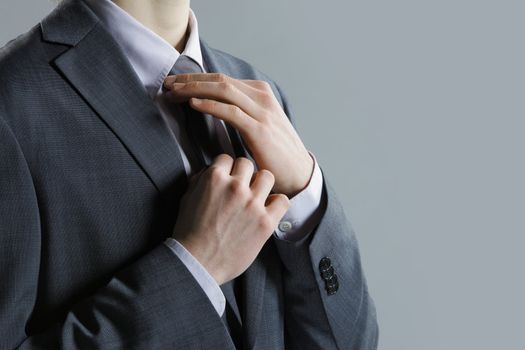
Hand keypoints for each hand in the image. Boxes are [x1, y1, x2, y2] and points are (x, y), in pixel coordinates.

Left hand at [164, 73, 313, 196]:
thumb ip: (240, 112)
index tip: (174, 84)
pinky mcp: (260, 129)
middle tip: (166, 84)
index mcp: (259, 93)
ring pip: (222, 91)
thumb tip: (213, 106)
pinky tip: (193, 104)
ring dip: (194, 89)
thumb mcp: (257, 125)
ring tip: (173, 93)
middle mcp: (261, 97)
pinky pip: (230, 112)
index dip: (195, 79)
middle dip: (190, 80)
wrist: (298, 174)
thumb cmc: (274, 153)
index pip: (221, 79)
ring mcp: (262, 112)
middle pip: (219, 80)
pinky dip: (210, 105)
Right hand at [172, 154, 288, 284]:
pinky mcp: (265, 222)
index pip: (227, 158)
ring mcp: (252, 204)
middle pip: (247, 164)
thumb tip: (209, 171)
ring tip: (256, 196)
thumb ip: (199, 181)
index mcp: (214, 178)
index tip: (227, 178)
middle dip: (243, 175)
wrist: (197, 263)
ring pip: (267, 176)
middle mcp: (235, 187)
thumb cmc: (188, 233)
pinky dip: (276, 203)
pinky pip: (282, 200)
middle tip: (241, 188)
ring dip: (261, 184)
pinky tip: (268, 209)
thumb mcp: (186, 200)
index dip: (226, 169)